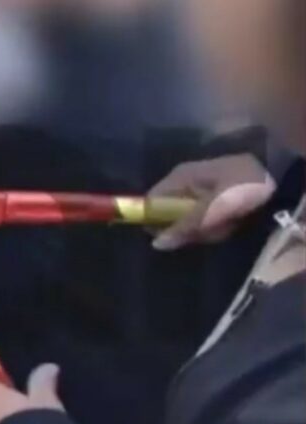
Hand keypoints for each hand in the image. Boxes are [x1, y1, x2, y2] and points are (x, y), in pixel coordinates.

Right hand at [149, 154, 275, 250]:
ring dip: (206, 229)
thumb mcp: (214, 208)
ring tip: (228, 225)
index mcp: (179, 178)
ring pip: (190, 220)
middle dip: (189, 228)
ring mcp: (200, 190)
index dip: (153, 221)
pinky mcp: (214, 198)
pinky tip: (232, 223)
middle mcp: (184, 183)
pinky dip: (217, 225)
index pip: (150, 202)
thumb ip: (185, 226)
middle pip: (170, 215)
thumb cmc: (242, 187)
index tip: (167, 236)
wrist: (278, 173)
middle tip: (211, 229)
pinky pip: (205, 219)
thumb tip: (155, 244)